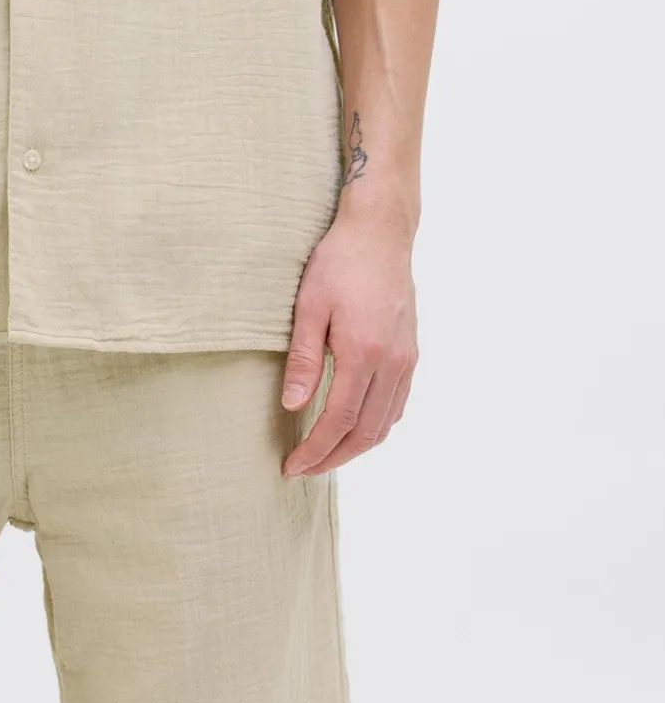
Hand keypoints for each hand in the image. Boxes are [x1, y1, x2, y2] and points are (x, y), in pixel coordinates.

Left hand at [279, 203, 418, 477]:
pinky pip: (396, 404)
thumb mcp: (309, 305)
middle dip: (334, 457)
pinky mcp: (411, 353)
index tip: (291, 466)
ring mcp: (406, 359)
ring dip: (356, 446)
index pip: (338, 420)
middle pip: (366, 432)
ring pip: (385, 423)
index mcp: (364, 352)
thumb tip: (292, 406)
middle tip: (304, 469)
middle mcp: (392, 363)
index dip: (315, 450)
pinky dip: (375, 425)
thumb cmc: (339, 262)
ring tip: (325, 454)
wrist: (380, 232)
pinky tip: (354, 426)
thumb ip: (303, 358)